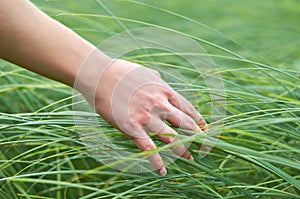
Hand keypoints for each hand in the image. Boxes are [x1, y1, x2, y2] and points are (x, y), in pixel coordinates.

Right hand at [88, 59, 206, 174]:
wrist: (100, 75)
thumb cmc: (122, 72)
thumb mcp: (146, 73)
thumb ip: (158, 81)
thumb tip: (163, 83)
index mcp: (164, 91)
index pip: (188, 108)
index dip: (198, 120)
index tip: (204, 128)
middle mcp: (160, 105)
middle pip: (185, 124)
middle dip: (197, 136)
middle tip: (204, 145)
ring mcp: (147, 117)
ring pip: (171, 138)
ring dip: (182, 151)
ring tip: (190, 158)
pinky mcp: (133, 128)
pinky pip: (149, 148)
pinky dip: (157, 161)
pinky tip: (162, 170)